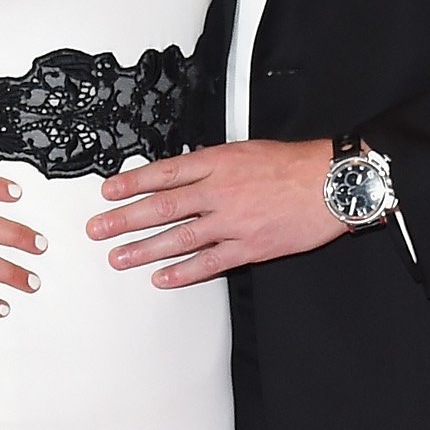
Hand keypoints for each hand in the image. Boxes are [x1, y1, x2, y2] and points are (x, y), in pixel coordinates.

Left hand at [87, 138, 340, 285]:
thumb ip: (212, 164)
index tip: (107, 191)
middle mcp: (220, 191)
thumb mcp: (246, 150)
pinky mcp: (249, 247)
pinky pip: (209, 263)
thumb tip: (180, 174)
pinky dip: (182, 272)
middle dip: (124, 219)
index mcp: (218, 162)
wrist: (331, 184)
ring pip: (178, 237)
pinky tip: (161, 278)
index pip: (163, 173)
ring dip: (144, 248)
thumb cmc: (293, 165)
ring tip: (118, 257)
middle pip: (161, 206)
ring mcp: (233, 222)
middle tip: (98, 229)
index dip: (131, 183)